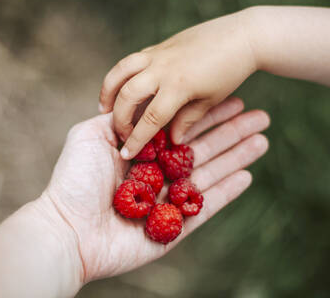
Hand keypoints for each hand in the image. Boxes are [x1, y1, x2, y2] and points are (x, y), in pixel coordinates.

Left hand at [42, 97, 268, 284]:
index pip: (181, 127)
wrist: (67, 230)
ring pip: (209, 173)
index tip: (232, 99)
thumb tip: (141, 106)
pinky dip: (227, 191)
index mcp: (141, 152)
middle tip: (261, 116)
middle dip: (231, 131)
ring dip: (237, 156)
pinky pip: (205, 206)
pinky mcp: (174, 228)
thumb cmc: (75, 180)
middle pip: (202, 148)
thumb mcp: (90, 136)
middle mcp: (158, 174)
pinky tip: (248, 174)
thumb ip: (118, 119)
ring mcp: (168, 200)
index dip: (208, 114)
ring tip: (263, 138)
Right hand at [98, 9, 256, 158]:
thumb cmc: (230, 71)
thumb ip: (188, 119)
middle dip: (119, 117)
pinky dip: (120, 75)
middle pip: (128, 95)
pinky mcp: (157, 46)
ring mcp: (157, 54)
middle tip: (119, 133)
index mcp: (178, 86)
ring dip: (109, 90)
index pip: (150, 119)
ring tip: (104, 108)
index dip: (137, 139)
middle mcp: (162, 68)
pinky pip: (130, 61)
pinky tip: (121, 88)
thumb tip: (172, 138)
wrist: (241, 35)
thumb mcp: (211, 99)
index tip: (127, 154)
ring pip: (121, 70)